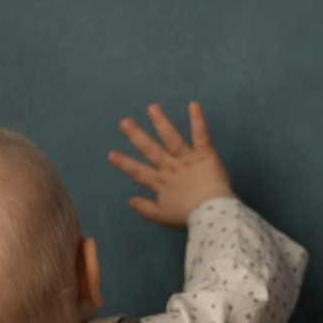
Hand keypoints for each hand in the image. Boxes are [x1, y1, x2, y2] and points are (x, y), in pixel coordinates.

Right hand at [108, 102, 234, 227]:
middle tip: (124, 122)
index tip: (111, 154)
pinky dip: (198, 120)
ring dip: (161, 122)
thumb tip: (130, 201)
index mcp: (162, 183)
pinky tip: (193, 104)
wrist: (212, 215)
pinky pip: (201, 135)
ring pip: (171, 138)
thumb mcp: (163, 217)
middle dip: (137, 136)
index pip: (139, 172)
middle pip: (151, 150)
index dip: (124, 164)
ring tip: (153, 108)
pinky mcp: (205, 155)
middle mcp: (171, 168)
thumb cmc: (189, 218)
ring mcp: (187, 160)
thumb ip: (146, 208)